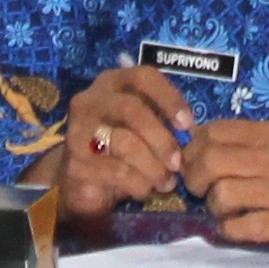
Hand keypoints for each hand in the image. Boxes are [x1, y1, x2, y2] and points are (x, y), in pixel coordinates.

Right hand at [54, 67, 195, 222]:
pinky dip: (138, 183)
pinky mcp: (76, 163)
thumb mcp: (140, 128)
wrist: (82, 184)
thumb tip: (192, 134)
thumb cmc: (119, 149)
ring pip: (124, 142)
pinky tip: (145, 190)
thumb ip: (162, 122)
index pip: (143, 77)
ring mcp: (78, 131)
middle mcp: (89, 101)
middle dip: (161, 138)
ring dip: (153, 167)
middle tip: (177, 163)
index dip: (169, 98)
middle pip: (132, 109)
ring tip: (166, 183)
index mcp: (110, 84)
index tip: (188, 125)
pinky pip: (116, 171)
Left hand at [180, 119, 268, 259]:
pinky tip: (239, 230)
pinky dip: (232, 231)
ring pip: (222, 195)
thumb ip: (255, 145)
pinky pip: (243, 227)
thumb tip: (203, 150)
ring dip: (215, 208)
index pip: (214, 132)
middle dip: (194, 179)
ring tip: (226, 213)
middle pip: (211, 161)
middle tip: (199, 192)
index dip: (193, 150)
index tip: (193, 165)